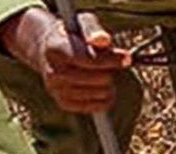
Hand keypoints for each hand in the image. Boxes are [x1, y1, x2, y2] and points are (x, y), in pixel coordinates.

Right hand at [0, 8, 130, 113]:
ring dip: (109, 85)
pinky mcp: (64, 103)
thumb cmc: (72, 36)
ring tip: (104, 74)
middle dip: (110, 71)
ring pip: (100, 94)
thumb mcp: (82, 24)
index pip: (89, 60)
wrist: (49, 50)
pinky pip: (96, 107)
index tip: (126, 57)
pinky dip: (105, 98)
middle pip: (97, 79)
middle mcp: (52, 72)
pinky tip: (103, 87)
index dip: (111, 59)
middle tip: (109, 65)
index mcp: (55, 49)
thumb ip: (94, 30)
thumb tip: (104, 40)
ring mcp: (56, 90)